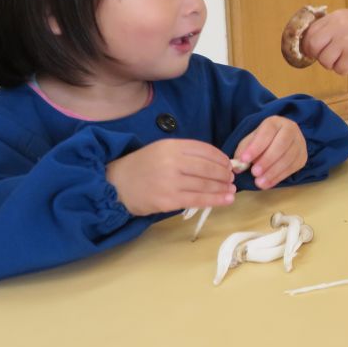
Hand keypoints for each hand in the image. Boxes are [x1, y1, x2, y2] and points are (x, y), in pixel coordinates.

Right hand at [106, 139, 235, 215]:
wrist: (115, 185)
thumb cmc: (142, 166)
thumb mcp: (162, 150)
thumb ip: (186, 154)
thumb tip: (218, 162)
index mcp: (171, 146)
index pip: (205, 150)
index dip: (221, 158)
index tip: (228, 164)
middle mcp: (172, 162)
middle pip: (208, 168)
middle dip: (224, 174)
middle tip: (231, 178)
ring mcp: (170, 182)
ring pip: (205, 184)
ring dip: (223, 188)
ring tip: (232, 190)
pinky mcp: (168, 200)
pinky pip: (198, 200)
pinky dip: (216, 200)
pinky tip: (227, 200)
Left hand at [236, 116, 307, 189]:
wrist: (280, 141)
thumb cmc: (262, 141)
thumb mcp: (250, 141)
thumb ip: (243, 151)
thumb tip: (237, 166)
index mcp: (275, 122)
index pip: (267, 132)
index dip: (256, 147)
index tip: (244, 160)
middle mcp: (291, 129)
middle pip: (282, 144)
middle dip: (267, 160)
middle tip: (254, 173)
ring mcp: (300, 143)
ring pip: (289, 158)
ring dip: (273, 172)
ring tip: (259, 182)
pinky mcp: (303, 156)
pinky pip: (293, 168)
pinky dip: (279, 177)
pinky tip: (268, 183)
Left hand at [302, 9, 347, 75]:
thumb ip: (333, 27)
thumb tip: (315, 42)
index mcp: (335, 17)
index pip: (310, 32)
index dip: (309, 45)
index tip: (315, 51)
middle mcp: (337, 26)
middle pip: (312, 46)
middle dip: (318, 56)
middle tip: (329, 59)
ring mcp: (345, 40)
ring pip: (324, 60)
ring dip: (333, 65)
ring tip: (344, 61)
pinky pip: (339, 69)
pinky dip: (345, 70)